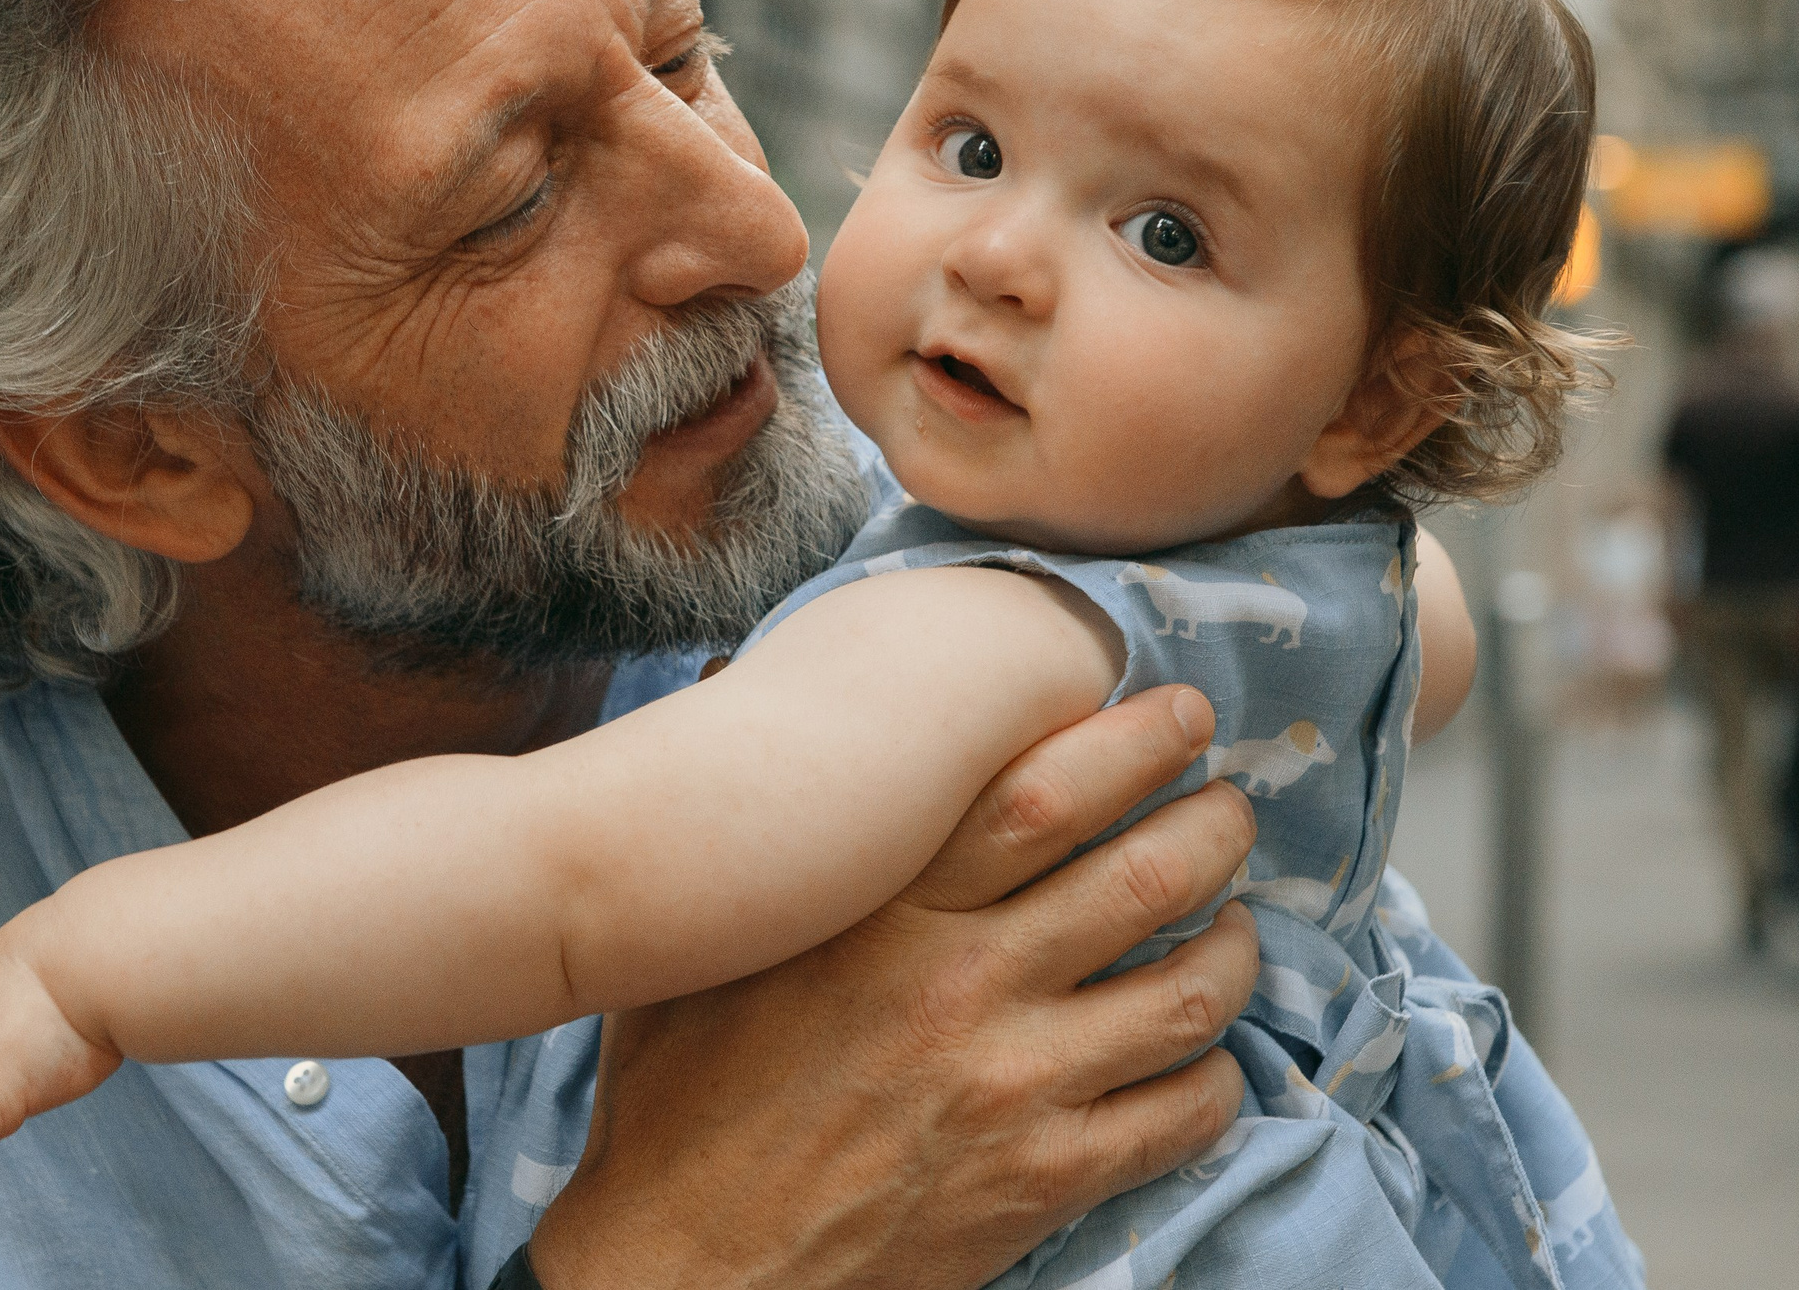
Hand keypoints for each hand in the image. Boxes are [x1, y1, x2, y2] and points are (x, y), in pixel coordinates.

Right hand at [528, 684, 1258, 1289]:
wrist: (685, 1261)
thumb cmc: (678, 1100)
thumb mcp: (698, 946)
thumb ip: (758, 834)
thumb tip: (730, 682)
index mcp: (883, 912)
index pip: (1042, 793)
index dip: (1133, 741)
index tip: (1178, 716)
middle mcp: (962, 985)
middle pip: (1144, 875)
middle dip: (1215, 826)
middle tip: (1229, 807)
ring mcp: (1013, 1087)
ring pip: (1188, 993)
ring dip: (1235, 946)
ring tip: (1234, 923)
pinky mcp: (1041, 1181)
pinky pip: (1179, 1116)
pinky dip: (1214, 1078)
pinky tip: (1200, 1056)